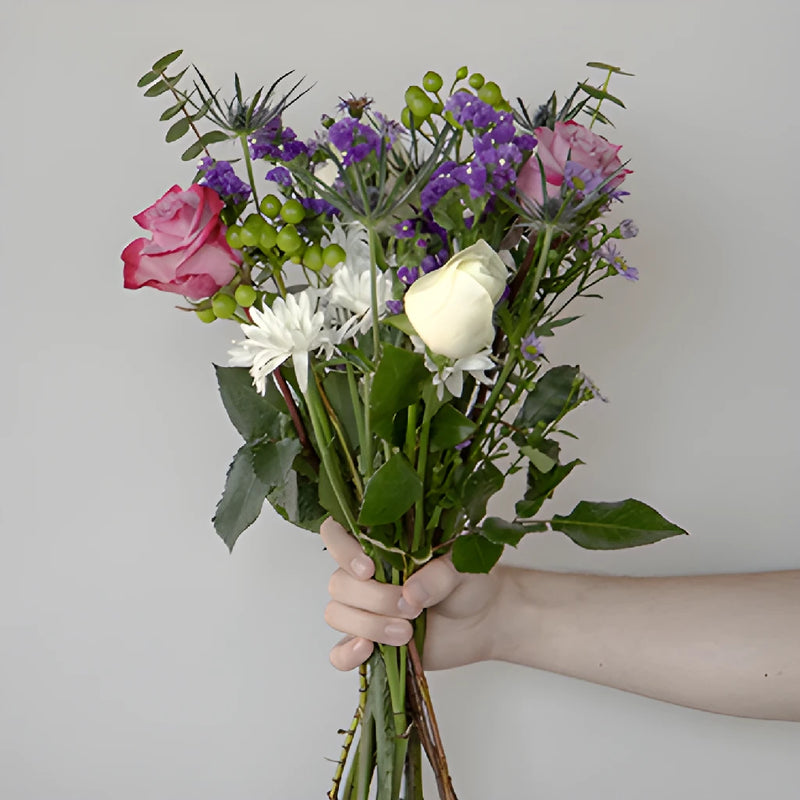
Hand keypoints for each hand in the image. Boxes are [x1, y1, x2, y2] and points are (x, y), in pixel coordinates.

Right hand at [321, 518, 502, 670]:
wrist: (483, 619)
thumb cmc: (469, 582)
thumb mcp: (463, 568)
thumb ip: (439, 575)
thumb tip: (410, 594)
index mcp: (381, 545)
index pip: (336, 535)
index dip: (342, 550)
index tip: (369, 569)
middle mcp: (365, 576)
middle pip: (339, 584)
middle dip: (374, 599)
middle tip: (411, 609)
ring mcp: (364, 609)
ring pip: (337, 614)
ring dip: (369, 625)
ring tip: (407, 632)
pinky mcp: (370, 641)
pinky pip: (339, 652)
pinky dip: (347, 654)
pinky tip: (367, 650)